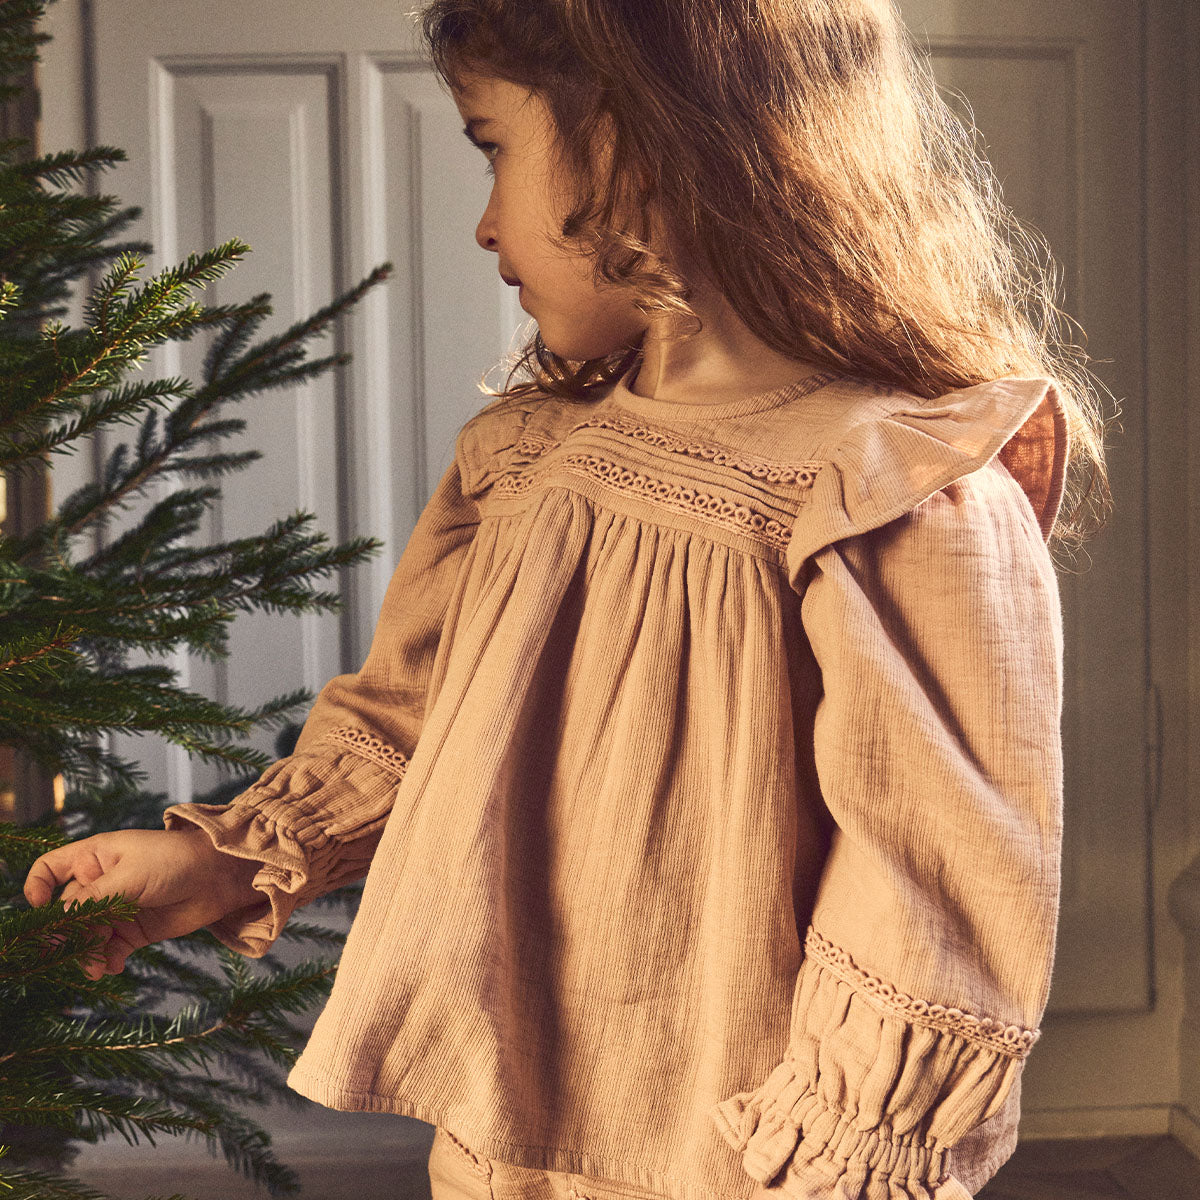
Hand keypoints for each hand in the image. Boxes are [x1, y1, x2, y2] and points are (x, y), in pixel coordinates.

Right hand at [23, 827, 264, 979]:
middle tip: (67, 952)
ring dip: (86, 952)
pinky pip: (109, 950)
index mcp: (95, 857)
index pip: (50, 869)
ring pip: (86, 935)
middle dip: (66, 933)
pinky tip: (113, 968)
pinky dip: (107, 960)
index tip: (38, 908)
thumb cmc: (176, 860)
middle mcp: (101, 883)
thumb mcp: (131, 874)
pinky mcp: (134, 929)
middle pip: (66, 911)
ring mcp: (117, 908)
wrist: (220, 876)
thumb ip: (95, 898)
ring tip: (97, 966)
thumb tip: (62, 920)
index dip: (36, 887)